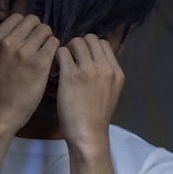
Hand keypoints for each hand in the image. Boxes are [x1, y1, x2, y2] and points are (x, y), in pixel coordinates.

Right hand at [0, 13, 60, 132]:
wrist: (0, 111)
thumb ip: (4, 41)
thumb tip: (24, 28)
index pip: (18, 17)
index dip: (27, 27)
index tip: (29, 38)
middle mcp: (7, 43)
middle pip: (34, 21)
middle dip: (39, 31)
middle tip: (40, 46)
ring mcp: (23, 53)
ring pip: (46, 30)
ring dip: (49, 40)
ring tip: (46, 54)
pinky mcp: (39, 64)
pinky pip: (55, 44)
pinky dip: (56, 50)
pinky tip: (51, 61)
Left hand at [55, 34, 123, 148]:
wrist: (88, 134)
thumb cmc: (97, 116)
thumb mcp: (111, 92)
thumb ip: (106, 74)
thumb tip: (94, 58)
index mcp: (117, 73)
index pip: (104, 43)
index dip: (91, 47)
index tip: (83, 57)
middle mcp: (105, 68)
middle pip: (90, 38)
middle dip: (78, 45)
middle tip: (71, 58)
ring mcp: (88, 71)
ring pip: (75, 42)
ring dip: (66, 49)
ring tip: (62, 64)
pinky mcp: (71, 76)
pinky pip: (61, 53)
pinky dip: (56, 58)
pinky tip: (56, 71)